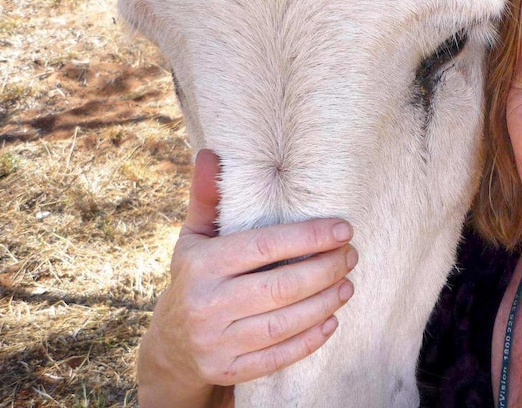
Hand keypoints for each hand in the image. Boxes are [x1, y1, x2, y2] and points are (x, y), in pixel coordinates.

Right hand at [137, 150, 355, 406]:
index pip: (264, 246)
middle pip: (281, 287)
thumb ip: (207, 198)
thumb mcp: (193, 238)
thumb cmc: (193, 278)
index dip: (308, 237)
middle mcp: (206, 304)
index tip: (343, 229)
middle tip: (351, 256)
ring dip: (325, 303)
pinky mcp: (228, 370)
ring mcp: (217, 341)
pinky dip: (310, 339)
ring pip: (284, 323)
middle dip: (325, 270)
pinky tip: (332, 320)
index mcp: (201, 264)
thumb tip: (211, 153)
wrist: (170, 346)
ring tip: (348, 284)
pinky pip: (278, 356)